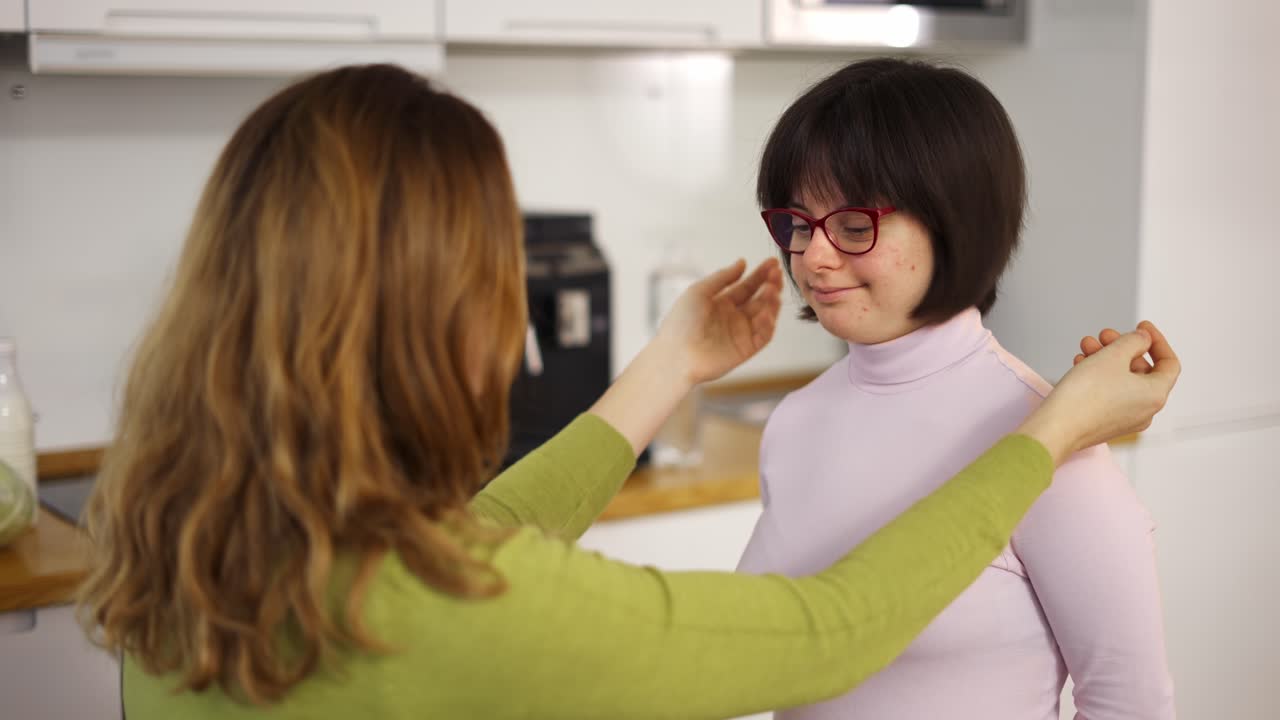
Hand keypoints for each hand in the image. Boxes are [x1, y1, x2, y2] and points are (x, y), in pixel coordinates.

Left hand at [651, 258, 783, 385]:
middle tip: (777, 274)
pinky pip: (764, 335)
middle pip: (760, 299)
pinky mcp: (746, 349)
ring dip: (772, 301)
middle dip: (770, 285)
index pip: (747, 286)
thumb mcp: (699, 291)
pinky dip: (768, 324)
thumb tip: (742, 262)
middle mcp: (734, 317)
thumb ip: (723, 277)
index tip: (772, 262)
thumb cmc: (680, 323)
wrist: (675, 354)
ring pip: (766, 315)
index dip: (760, 274)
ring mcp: (741, 333)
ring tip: (773, 290)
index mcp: (722, 303)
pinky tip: (766, 313)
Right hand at [1018, 321, 1179, 464]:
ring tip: (1086, 347)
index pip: (1169, 363)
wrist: (1056, 427)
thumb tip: (1143, 340)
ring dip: (1106, 359)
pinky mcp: (1105, 423)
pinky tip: (1080, 364)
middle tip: (1104, 335)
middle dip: (1121, 348)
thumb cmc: (1085, 395)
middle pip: (1140, 370)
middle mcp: (1145, 410)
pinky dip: (1098, 376)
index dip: (1157, 341)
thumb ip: (1134, 341)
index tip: (1142, 327)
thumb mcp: (1113, 355)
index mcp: (1156, 395)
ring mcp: (1125, 419)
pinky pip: (1109, 394)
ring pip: (1121, 380)